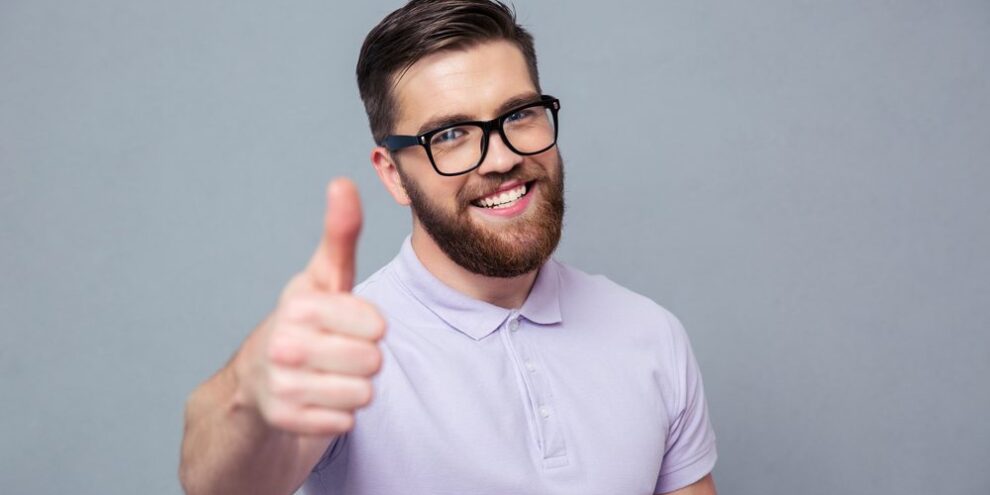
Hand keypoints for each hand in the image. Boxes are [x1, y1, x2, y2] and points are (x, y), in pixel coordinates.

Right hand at [235, 178, 384, 435]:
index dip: (371, 328)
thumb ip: (339, 235)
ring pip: (363, 394)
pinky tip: (316, 402)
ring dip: (353, 389)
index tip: (348, 324)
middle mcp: (283, 342)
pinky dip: (338, 416)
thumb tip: (343, 182)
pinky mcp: (282, 421)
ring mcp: (279, 383)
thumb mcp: (323, 279)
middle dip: (364, 360)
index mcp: (299, 304)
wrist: (254, 386)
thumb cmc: (304, 324)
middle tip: (336, 354)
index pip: (376, 325)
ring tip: (326, 377)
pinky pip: (345, 422)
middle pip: (373, 361)